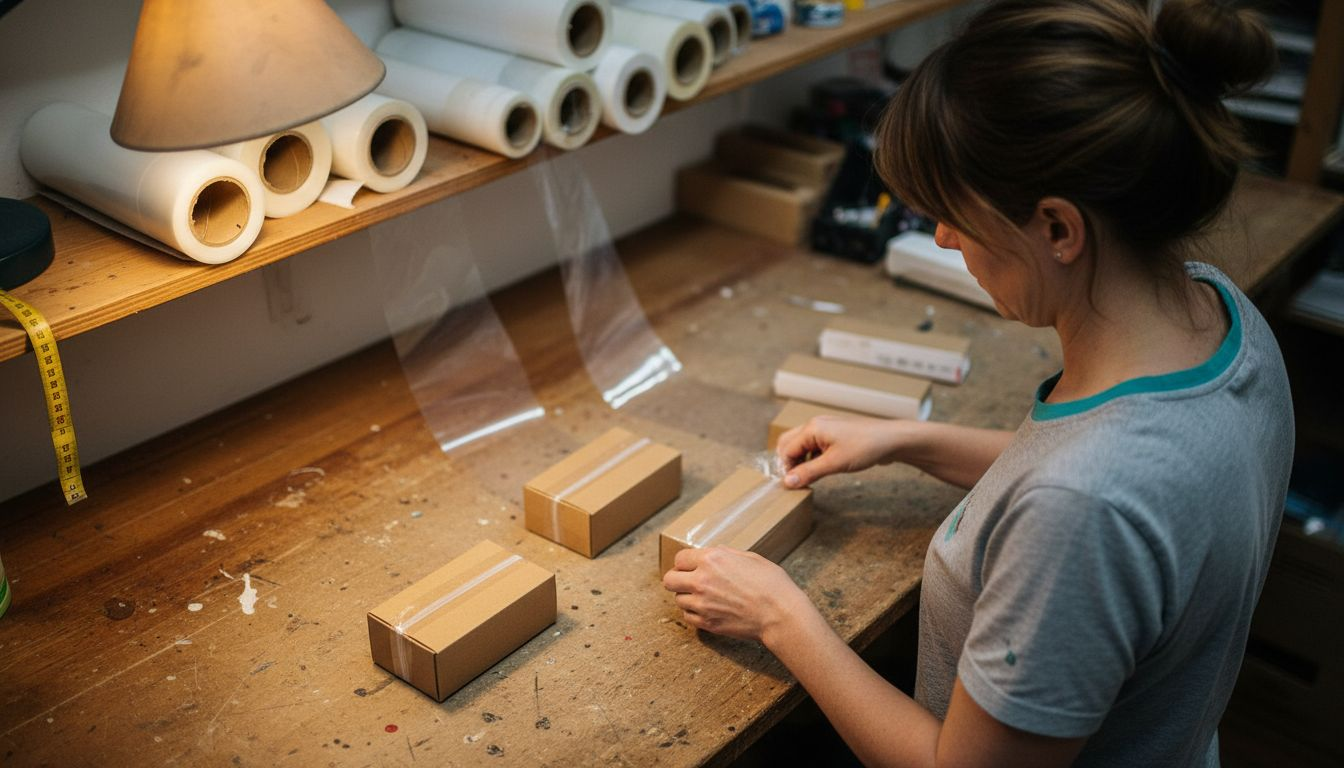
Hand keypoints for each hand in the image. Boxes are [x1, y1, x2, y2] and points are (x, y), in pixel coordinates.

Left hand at [661, 547, 815, 643]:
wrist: (780, 614)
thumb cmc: (771, 584)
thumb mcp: (749, 557)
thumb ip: (725, 554)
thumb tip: (712, 554)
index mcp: (712, 560)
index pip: (679, 558)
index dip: (685, 562)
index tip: (691, 567)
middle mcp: (702, 581)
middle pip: (670, 580)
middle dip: (677, 579)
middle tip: (688, 582)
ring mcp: (702, 604)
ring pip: (678, 599)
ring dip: (687, 597)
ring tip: (703, 597)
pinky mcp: (707, 623)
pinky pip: (687, 616)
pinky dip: (694, 613)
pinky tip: (707, 609)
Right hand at [776, 414, 899, 488]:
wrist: (892, 440)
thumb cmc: (865, 447)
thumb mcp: (834, 463)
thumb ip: (808, 472)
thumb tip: (787, 482)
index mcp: (812, 428)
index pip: (787, 449)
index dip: (786, 468)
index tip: (791, 486)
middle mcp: (816, 425)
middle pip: (789, 443)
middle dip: (789, 462)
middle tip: (797, 481)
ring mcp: (826, 429)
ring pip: (802, 445)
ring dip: (801, 461)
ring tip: (809, 478)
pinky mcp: (835, 435)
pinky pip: (815, 446)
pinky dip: (812, 458)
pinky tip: (820, 469)